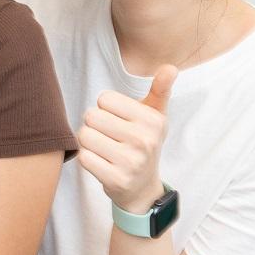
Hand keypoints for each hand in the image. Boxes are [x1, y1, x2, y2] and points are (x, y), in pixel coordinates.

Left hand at [76, 66, 176, 211]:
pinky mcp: (115, 179)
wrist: (142, 187)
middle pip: (91, 116)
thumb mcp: (155, 116)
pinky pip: (83, 157)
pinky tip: (101, 161)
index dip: (106, 108)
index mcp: (153, 120)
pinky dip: (87, 157)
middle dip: (94, 124)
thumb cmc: (144, 142)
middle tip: (108, 135)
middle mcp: (144, 140)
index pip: (104, 99)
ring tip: (103, 148)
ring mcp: (130, 161)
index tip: (118, 120)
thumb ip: (160, 90)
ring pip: (84, 136)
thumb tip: (170, 67)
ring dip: (88, 141)